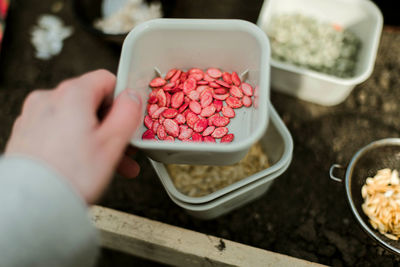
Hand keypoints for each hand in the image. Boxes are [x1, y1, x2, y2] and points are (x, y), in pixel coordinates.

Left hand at [5, 69, 141, 203]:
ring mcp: (34, 116)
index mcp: (72, 95)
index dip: (123, 98)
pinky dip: (76, 143)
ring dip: (97, 138)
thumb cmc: (70, 176)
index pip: (106, 79)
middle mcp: (49, 99)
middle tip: (125, 147)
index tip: (130, 117)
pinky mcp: (27, 134)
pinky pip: (60, 131)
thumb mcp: (112, 142)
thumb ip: (128, 113)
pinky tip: (87, 164)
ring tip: (112, 163)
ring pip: (77, 119)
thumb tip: (133, 97)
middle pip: (91, 103)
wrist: (32, 205)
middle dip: (112, 125)